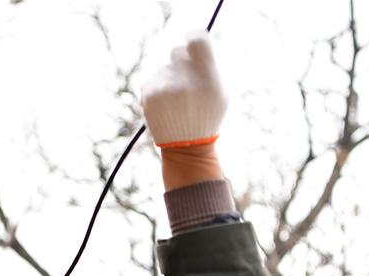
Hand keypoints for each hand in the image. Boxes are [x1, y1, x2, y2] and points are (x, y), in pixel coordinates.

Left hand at [141, 30, 227, 147]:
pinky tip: (166, 105)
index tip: (192, 41)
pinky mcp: (149, 93)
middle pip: (178, 51)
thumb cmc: (206, 116)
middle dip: (181, 62)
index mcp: (208, 79)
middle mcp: (185, 80)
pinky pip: (153, 78)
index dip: (194, 37)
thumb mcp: (220, 92)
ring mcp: (165, 86)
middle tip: (186, 80)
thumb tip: (194, 40)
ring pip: (165, 67)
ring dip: (170, 78)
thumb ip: (209, 66)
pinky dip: (159, 88)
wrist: (186, 145)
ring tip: (176, 101)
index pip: (197, 40)